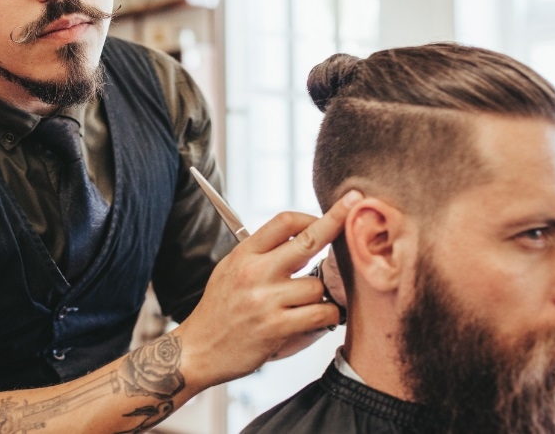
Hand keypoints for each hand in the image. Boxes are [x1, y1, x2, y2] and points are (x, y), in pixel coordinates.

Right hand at [174, 190, 362, 387]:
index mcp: (244, 255)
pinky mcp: (276, 327)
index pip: (283, 222)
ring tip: (305, 305)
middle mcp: (254, 273)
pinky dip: (326, 316)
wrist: (199, 349)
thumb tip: (301, 236)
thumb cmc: (219, 310)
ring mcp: (266, 300)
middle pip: (308, 240)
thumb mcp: (230, 269)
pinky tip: (317, 318)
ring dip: (320, 296)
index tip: (328, 214)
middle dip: (336, 220)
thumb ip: (261, 253)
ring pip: (317, 286)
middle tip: (355, 204)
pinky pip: (319, 313)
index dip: (311, 215)